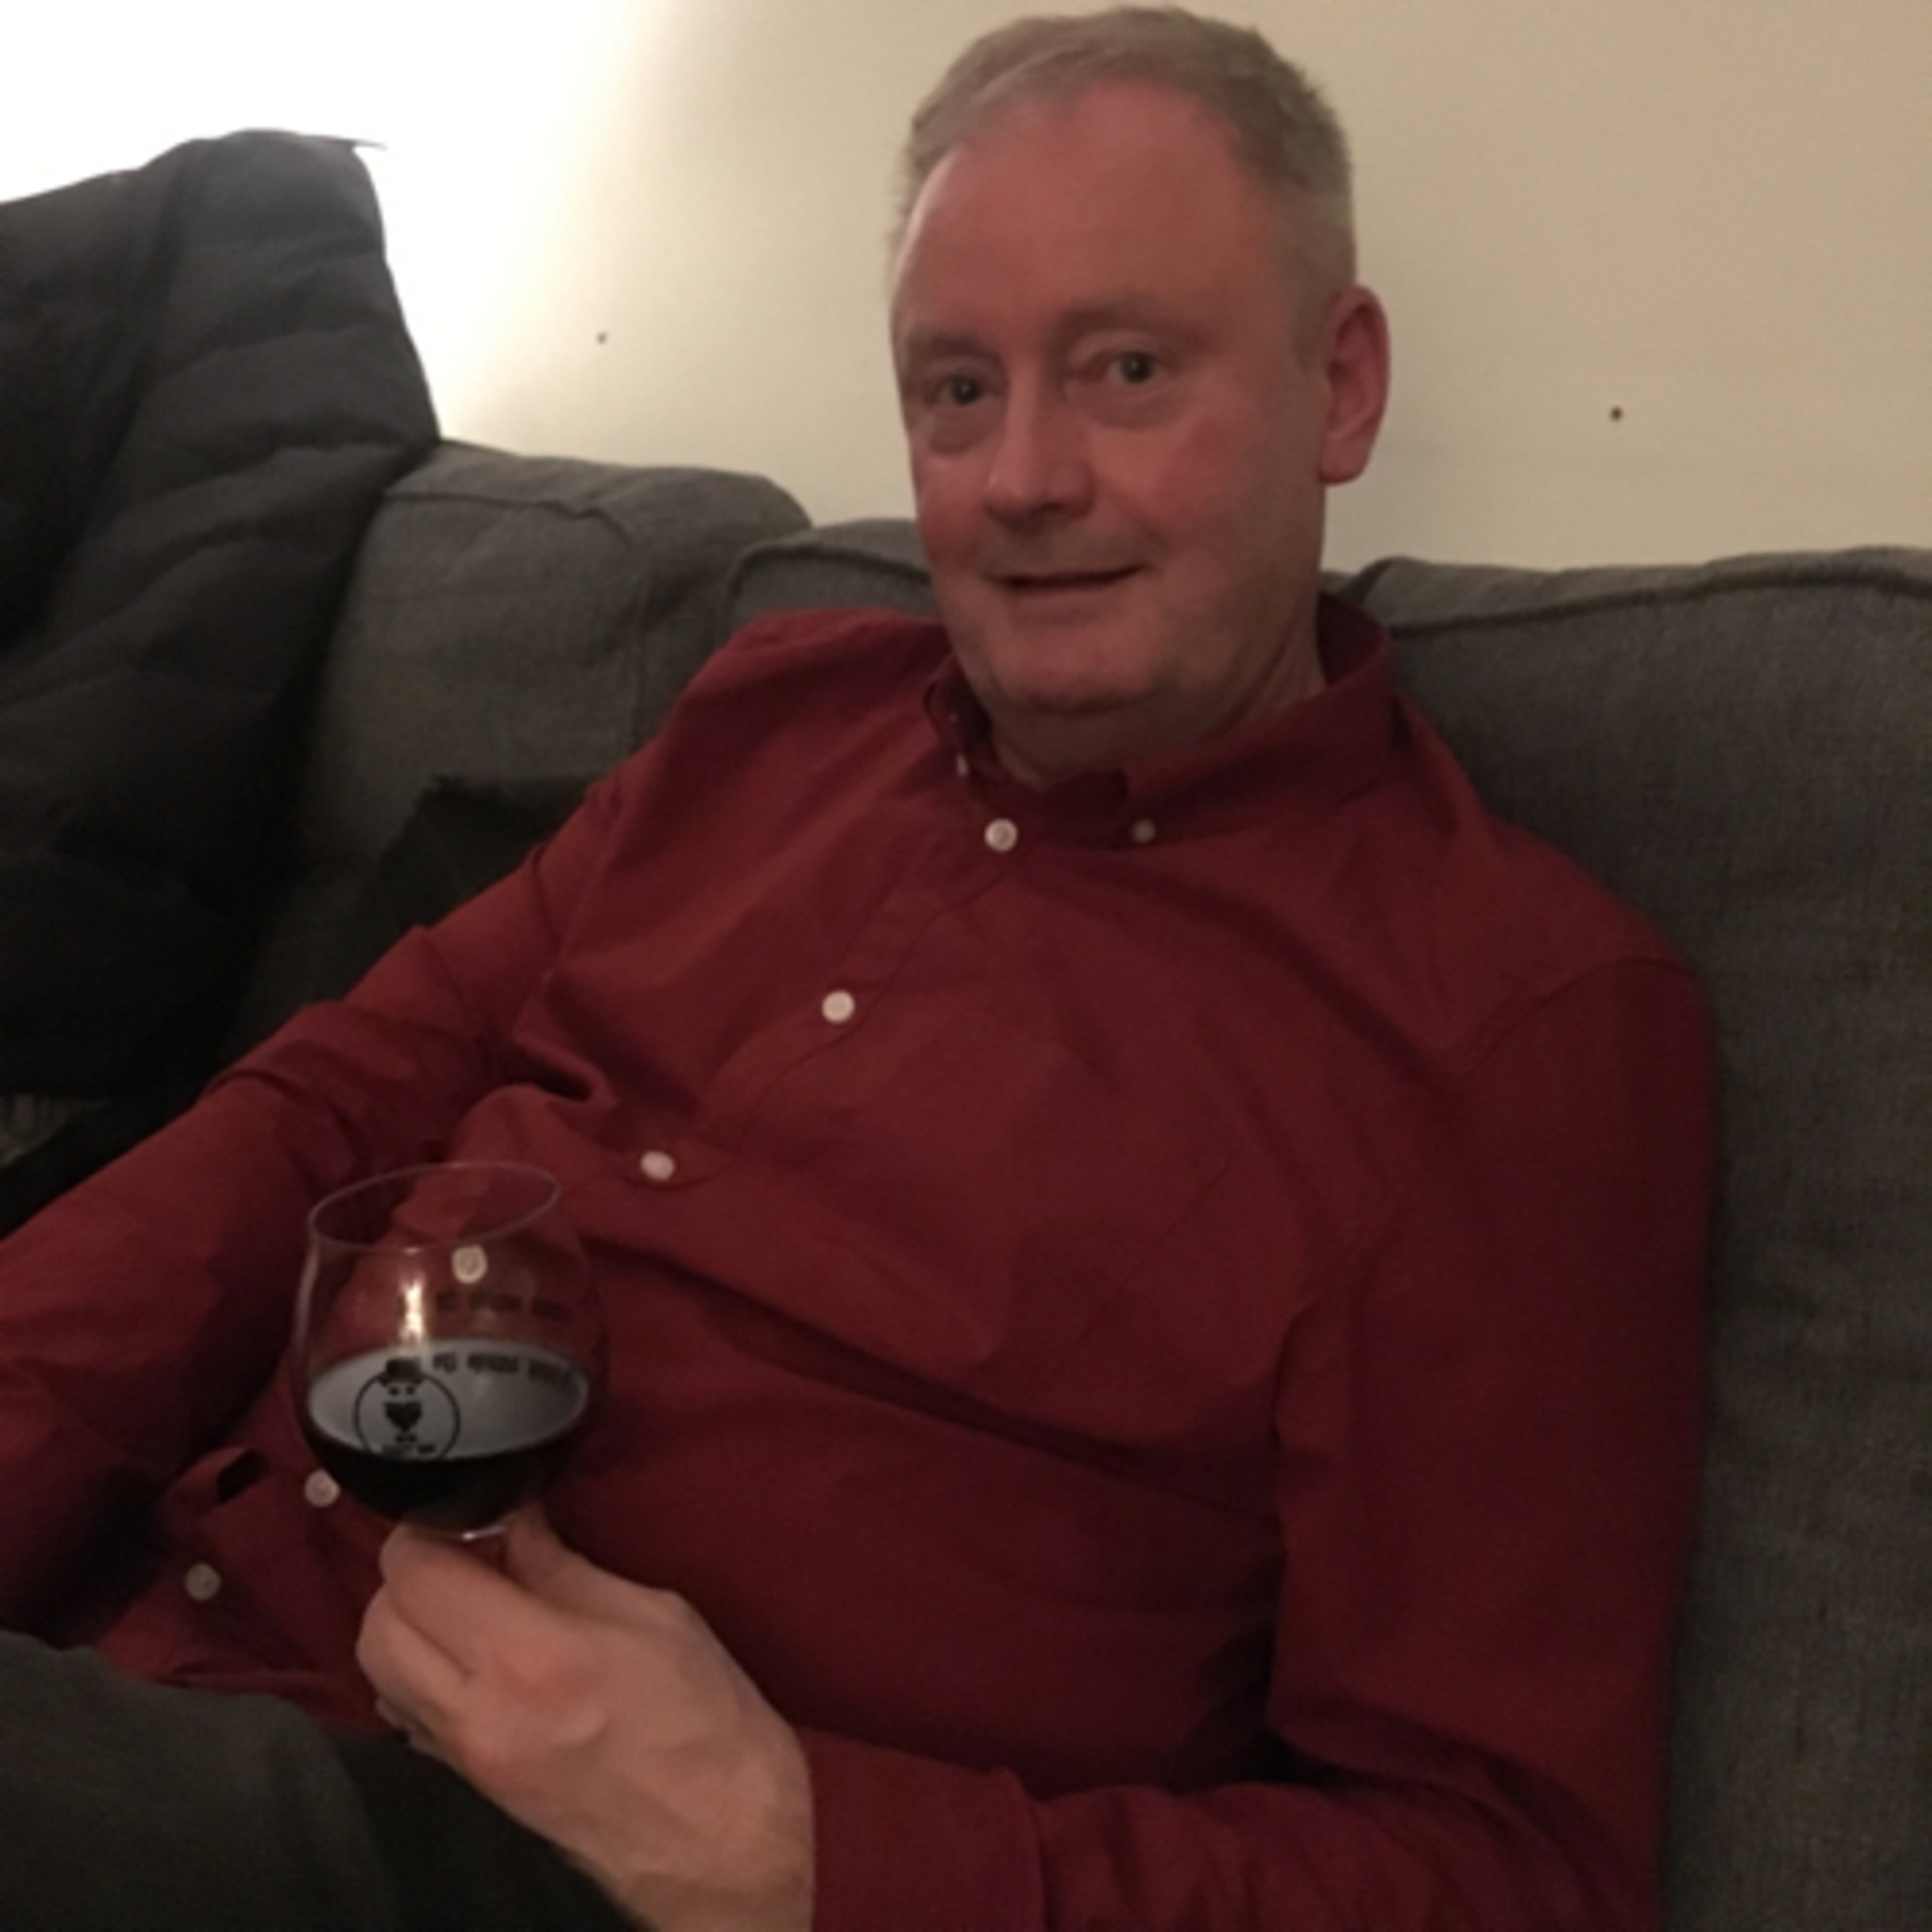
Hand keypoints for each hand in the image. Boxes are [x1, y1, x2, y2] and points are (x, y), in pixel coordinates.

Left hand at [356, 1508, 812, 1931]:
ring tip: (475, 1605)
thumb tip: (512, 1523)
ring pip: (381, 1672)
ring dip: (410, 1624)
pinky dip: (422, 1673)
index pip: (418, 1575)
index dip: (429, 1528)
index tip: (471, 1513)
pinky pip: (409, 1715)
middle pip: (378, 1624)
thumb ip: (563, 1568)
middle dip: (412, 1575)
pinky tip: (481, 1658)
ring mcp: (468, 1762)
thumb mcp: (654, 1616)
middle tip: (470, 1554)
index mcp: (532, 1661)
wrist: (723, 1846)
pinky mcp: (471, 1788)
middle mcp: (480, 1716)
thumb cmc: (708, 1725)